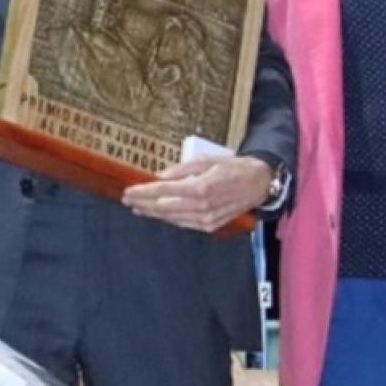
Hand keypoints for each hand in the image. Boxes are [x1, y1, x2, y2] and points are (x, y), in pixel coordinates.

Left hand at [121, 154, 271, 233]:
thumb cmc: (234, 168)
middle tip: (127, 199)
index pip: (162, 191)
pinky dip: (169, 219)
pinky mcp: (210, 225)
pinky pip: (184, 223)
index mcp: (200, 187)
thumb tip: (160, 176)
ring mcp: (206, 219)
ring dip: (153, 213)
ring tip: (138, 208)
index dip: (143, 192)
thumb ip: (182, 169)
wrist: (259, 183)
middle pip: (163, 207)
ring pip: (171, 218)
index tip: (128, 191)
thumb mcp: (207, 160)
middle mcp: (202, 206)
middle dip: (143, 203)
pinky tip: (159, 214)